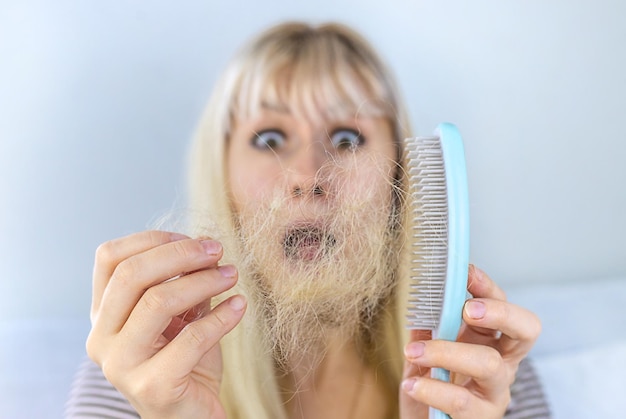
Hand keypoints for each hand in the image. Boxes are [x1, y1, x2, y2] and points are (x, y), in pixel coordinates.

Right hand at [86, 230, 246, 418]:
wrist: (191, 413)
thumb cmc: (185, 359)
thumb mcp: (180, 313)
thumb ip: (183, 281)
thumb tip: (205, 246)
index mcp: (102, 315)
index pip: (110, 257)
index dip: (153, 240)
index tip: (192, 240)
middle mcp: (101, 338)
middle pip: (132, 275)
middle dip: (181, 255)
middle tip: (217, 251)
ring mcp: (122, 365)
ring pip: (158, 301)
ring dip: (204, 281)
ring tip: (232, 275)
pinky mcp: (153, 387)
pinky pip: (192, 338)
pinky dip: (222, 315)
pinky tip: (240, 305)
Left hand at [399, 265, 540, 417]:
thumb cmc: (429, 385)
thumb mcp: (425, 351)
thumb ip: (427, 327)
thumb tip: (425, 296)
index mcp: (489, 340)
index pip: (502, 304)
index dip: (488, 287)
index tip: (465, 272)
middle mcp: (501, 364)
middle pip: (525, 331)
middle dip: (500, 313)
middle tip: (467, 309)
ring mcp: (494, 393)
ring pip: (489, 364)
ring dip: (447, 352)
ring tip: (412, 351)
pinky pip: (462, 401)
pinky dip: (432, 388)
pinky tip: (412, 383)